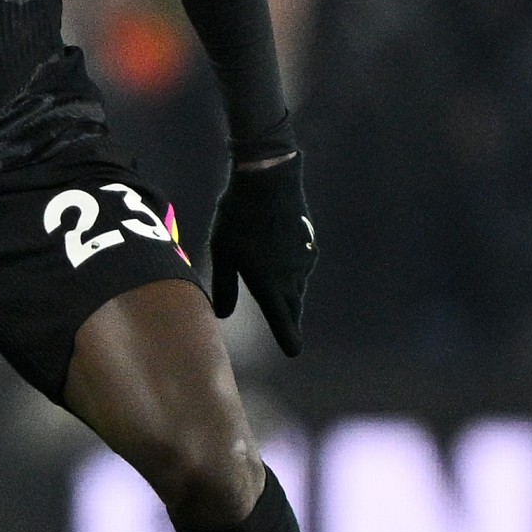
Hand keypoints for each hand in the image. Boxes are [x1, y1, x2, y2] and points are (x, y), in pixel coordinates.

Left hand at [208, 152, 313, 355]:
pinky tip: (281, 263)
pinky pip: (300, 267)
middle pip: (292, 307)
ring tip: (281, 298)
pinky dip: (292, 272)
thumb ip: (223, 286)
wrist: (269, 180)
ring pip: (297, 286)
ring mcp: (304, 260)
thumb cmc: (238, 217)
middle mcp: (292, 276)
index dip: (288, 337)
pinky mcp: (309, 243)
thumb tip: (222, 315)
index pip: (281, 320)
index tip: (293, 351)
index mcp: (269, 283)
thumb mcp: (222, 252)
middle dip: (289, 320)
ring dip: (289, 294)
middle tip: (289, 332)